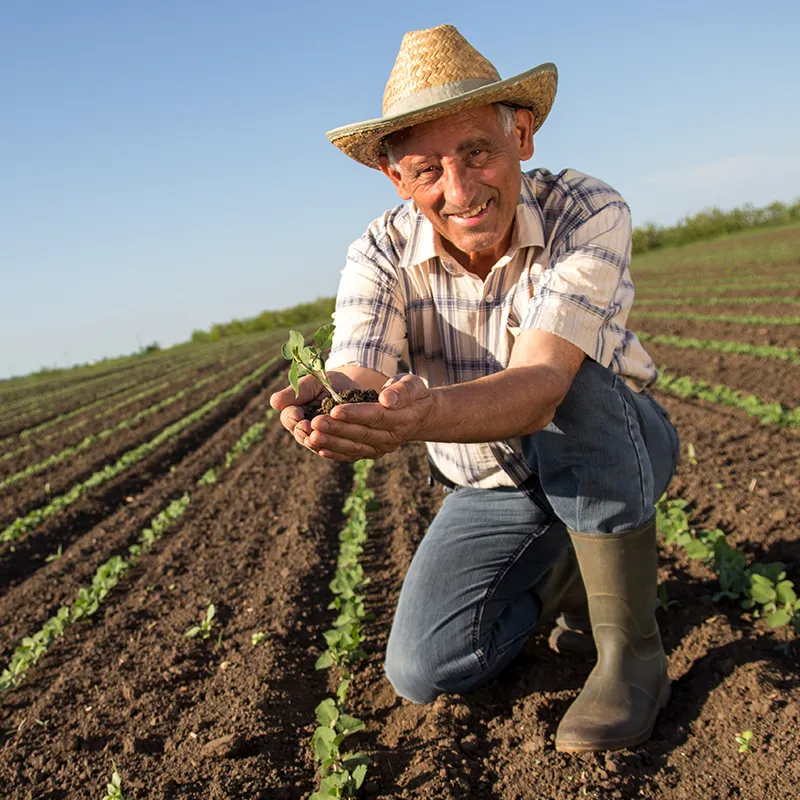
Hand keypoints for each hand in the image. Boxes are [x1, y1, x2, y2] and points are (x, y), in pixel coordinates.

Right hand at [270, 372, 356, 451]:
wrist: (355, 390)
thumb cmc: (329, 384)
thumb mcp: (313, 383)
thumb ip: (295, 392)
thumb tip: (274, 402)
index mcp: (296, 413)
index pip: (288, 417)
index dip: (291, 417)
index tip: (297, 414)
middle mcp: (306, 430)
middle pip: (300, 434)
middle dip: (303, 431)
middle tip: (308, 427)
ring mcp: (321, 440)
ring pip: (316, 445)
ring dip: (317, 442)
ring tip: (318, 436)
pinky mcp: (338, 447)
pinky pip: (334, 452)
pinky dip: (332, 450)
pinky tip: (332, 448)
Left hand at [307, 373, 432, 461]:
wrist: (418, 414)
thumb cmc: (412, 394)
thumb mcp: (413, 384)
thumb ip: (402, 390)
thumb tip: (387, 399)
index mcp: (403, 419)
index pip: (376, 416)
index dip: (354, 414)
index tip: (334, 410)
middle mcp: (392, 437)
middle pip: (361, 433)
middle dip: (337, 429)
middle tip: (316, 422)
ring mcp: (382, 448)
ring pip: (354, 447)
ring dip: (332, 443)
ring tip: (311, 436)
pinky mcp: (372, 452)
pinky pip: (353, 455)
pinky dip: (336, 454)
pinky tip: (319, 449)